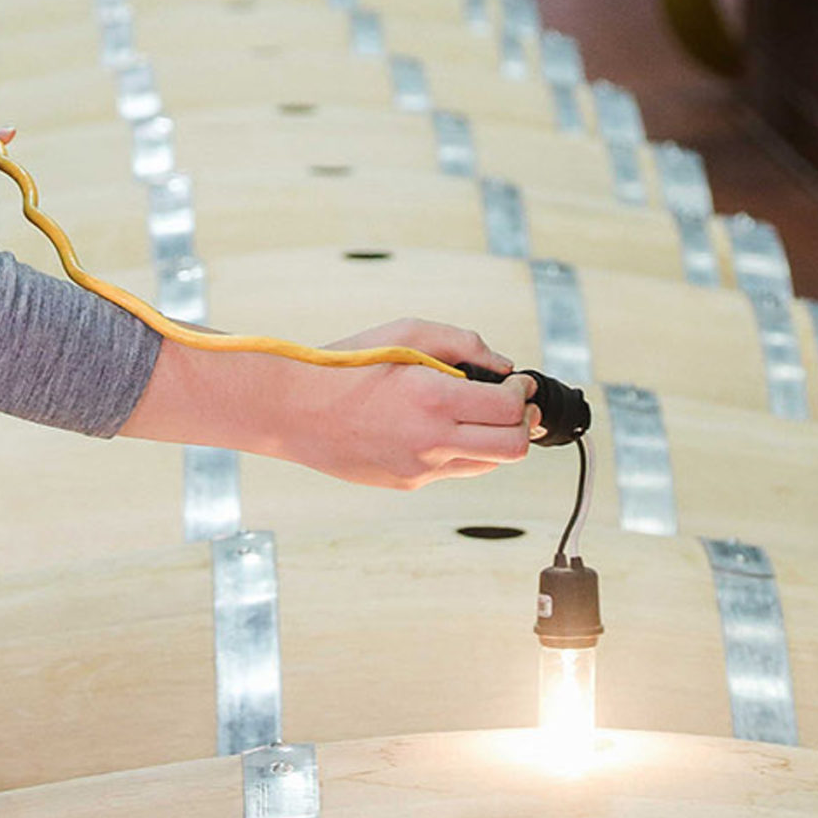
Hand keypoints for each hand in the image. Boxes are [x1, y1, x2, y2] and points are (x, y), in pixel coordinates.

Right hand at [291, 319, 537, 486]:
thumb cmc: (346, 365)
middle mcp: (432, 442)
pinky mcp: (407, 483)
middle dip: (524, 424)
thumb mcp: (405, 333)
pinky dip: (459, 449)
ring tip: (478, 414)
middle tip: (515, 404)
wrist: (294, 409)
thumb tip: (502, 365)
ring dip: (495, 439)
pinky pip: (452, 470)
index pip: (509, 410)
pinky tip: (437, 427)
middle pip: (513, 449)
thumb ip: (463, 343)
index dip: (523, 393)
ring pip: (487, 465)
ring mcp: (420, 469)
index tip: (518, 382)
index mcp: (434, 400)